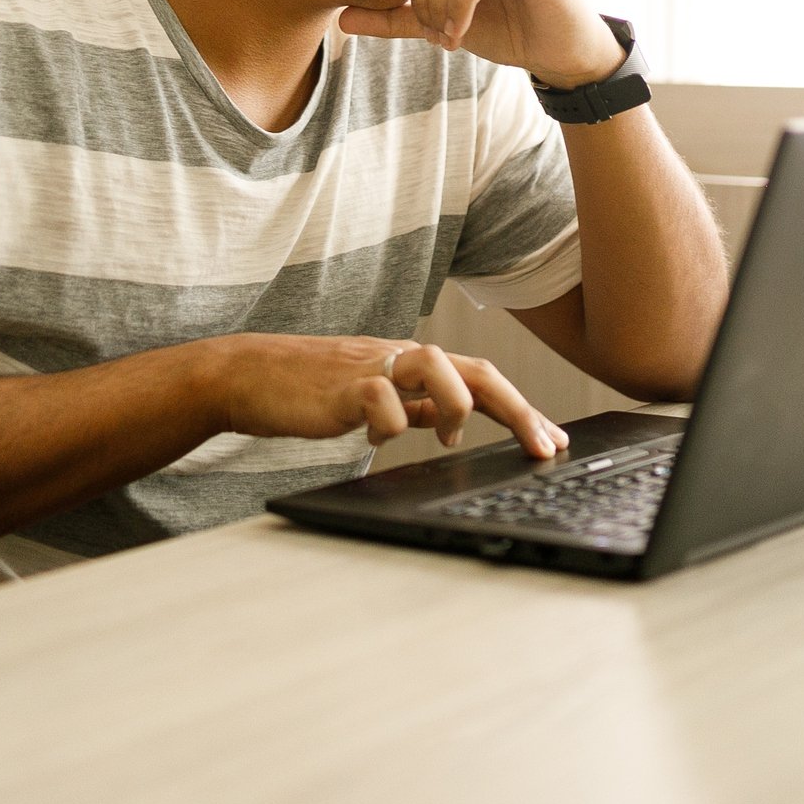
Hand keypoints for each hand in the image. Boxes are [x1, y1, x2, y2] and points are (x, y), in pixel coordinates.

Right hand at [209, 334, 569, 458]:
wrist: (250, 375)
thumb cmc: (311, 389)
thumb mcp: (375, 398)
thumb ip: (412, 405)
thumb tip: (449, 423)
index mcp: (413, 364)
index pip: (481, 378)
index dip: (522, 408)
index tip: (553, 440)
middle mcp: (401, 358)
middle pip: (475, 369)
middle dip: (518, 408)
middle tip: (544, 445)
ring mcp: (373, 366)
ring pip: (436, 364)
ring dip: (455, 406)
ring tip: (448, 438)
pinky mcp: (341, 385)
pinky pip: (380, 398)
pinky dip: (388, 425)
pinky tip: (373, 440)